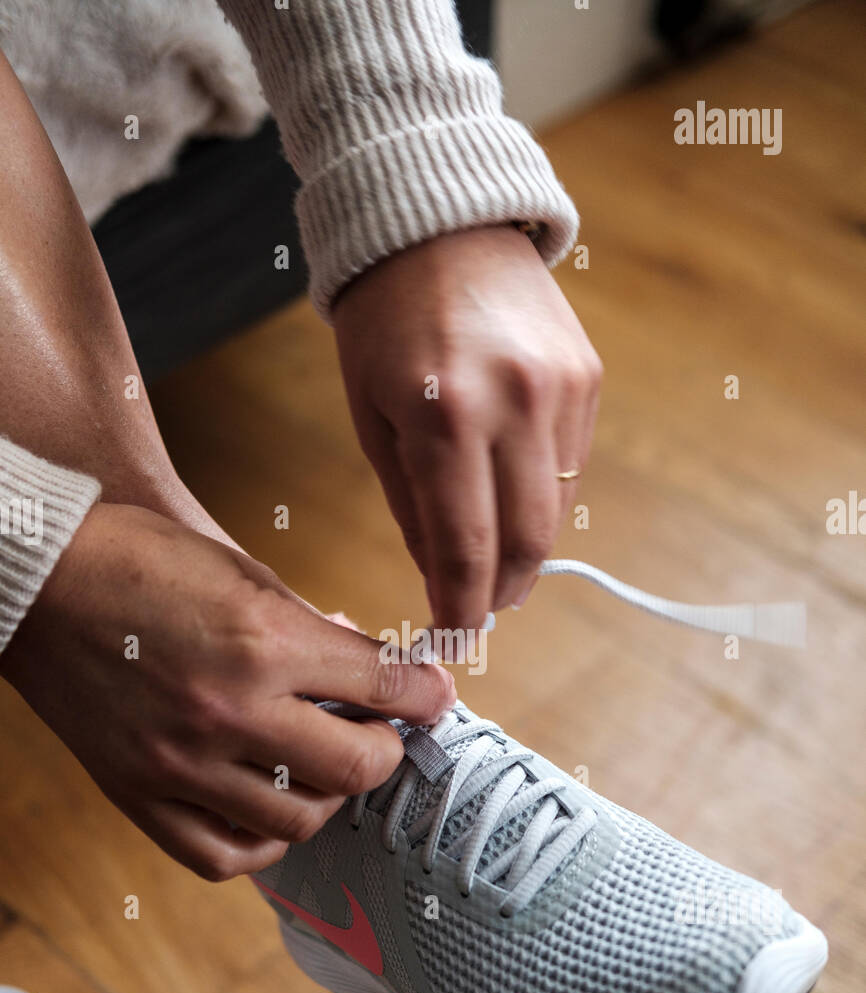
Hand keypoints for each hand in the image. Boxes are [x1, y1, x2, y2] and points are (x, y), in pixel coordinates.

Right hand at [1, 504, 454, 879]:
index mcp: (263, 640)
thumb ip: (316, 630)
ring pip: (300, 820)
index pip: (385, 687)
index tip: (431, 696)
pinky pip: (224, 856)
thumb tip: (377, 671)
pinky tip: (270, 804)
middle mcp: (229, 710)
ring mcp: (180, 762)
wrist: (33, 580)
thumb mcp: (243, 571)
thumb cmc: (138, 559)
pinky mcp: (138, 794)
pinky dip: (262, 840)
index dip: (426, 694)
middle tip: (378, 732)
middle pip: (358, 767)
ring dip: (327, 793)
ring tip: (321, 765)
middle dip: (386, 748)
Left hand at [333, 224, 601, 630]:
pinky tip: (515, 500)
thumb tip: (443, 579)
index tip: (454, 641)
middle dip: (501, 592)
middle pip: (526, 542)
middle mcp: (514, 404)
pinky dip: (544, 497)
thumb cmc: (385, 324)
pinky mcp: (589, 376)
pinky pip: (572, 464)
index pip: (464, 549)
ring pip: (557, 510)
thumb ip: (411, 506)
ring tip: (496, 567)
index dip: (462, 609)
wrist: (440, 223)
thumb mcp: (372, 417)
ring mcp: (561, 389)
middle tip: (480, 613)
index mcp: (442, 416)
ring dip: (526, 551)